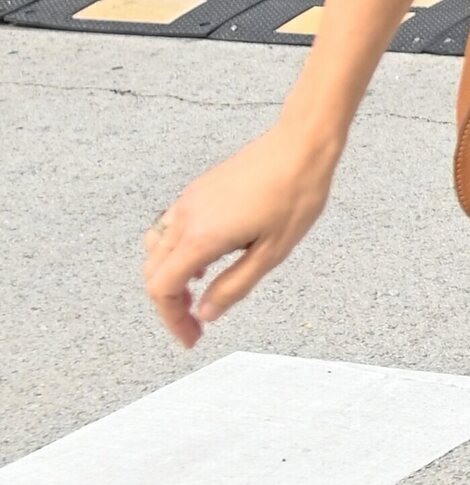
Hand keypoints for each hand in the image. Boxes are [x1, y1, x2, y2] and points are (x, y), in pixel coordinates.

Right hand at [142, 123, 337, 347]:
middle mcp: (186, 217)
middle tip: (194, 326)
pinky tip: (205, 262)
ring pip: (156, 249)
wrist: (300, 146)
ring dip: (169, 278)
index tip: (191, 338)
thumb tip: (207, 313)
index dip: (172, 319)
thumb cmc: (294, 196)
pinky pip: (170, 229)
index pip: (162, 288)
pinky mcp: (198, 191)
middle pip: (154, 271)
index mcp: (201, 236)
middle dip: (169, 304)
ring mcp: (189, 201)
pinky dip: (176, 254)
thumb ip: (234, 286)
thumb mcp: (272, 253)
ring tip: (197, 296)